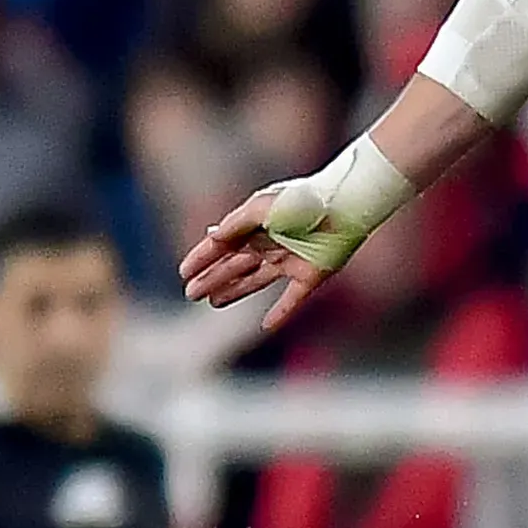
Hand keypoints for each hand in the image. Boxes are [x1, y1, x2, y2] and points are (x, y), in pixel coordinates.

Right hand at [179, 180, 347, 333]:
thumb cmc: (302, 200)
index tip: (184, 272)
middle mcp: (270, 244)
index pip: (223, 245)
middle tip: (191, 293)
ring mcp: (290, 261)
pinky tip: (265, 327)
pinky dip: (279, 314)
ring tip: (213, 302)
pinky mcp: (310, 276)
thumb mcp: (262, 207)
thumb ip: (236, 223)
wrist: (344, 206)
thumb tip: (211, 237)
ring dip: (234, 292)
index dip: (202, 257)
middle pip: (235, 265)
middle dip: (211, 278)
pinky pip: (291, 300)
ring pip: (255, 281)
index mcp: (257, 225)